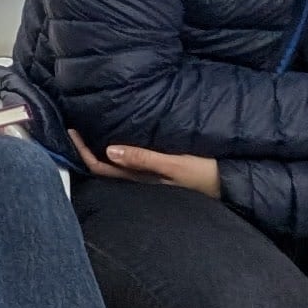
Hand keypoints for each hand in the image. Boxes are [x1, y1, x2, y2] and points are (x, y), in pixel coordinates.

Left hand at [71, 133, 221, 196]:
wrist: (236, 183)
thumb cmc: (207, 175)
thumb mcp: (176, 164)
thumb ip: (144, 158)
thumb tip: (108, 150)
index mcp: (140, 179)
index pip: (101, 168)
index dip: (82, 152)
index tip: (71, 131)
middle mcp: (141, 178)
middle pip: (104, 165)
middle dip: (86, 147)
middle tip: (74, 124)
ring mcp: (151, 175)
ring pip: (117, 162)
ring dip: (101, 145)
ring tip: (91, 124)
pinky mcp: (163, 168)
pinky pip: (133, 157)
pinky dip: (120, 145)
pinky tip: (120, 132)